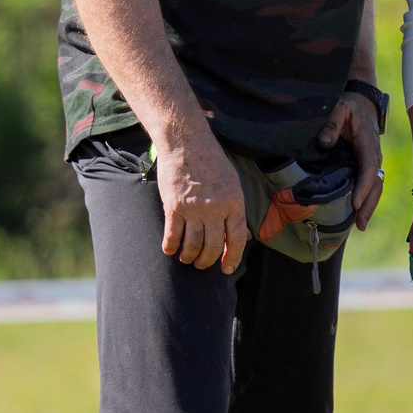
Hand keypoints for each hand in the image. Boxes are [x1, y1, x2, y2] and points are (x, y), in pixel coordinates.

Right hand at [155, 133, 248, 271]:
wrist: (187, 144)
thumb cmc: (212, 162)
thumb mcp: (233, 184)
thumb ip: (235, 210)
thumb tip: (242, 235)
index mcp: (234, 203)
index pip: (237, 239)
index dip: (233, 258)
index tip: (227, 269)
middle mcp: (215, 209)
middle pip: (213, 246)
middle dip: (207, 261)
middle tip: (202, 265)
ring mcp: (194, 209)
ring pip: (193, 245)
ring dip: (190, 257)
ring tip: (187, 259)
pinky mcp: (174, 207)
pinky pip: (172, 235)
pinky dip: (171, 246)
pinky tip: (170, 250)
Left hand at [320, 87, 385, 228]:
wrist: (362, 102)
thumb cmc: (350, 106)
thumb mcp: (339, 108)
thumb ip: (332, 124)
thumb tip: (324, 144)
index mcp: (368, 143)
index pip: (368, 168)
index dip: (363, 187)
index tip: (355, 204)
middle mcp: (373, 156)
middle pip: (376, 184)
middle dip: (369, 205)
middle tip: (360, 224)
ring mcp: (371, 162)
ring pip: (375, 187)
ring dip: (369, 206)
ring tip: (360, 225)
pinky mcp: (366, 165)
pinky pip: (369, 184)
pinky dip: (366, 200)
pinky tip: (358, 214)